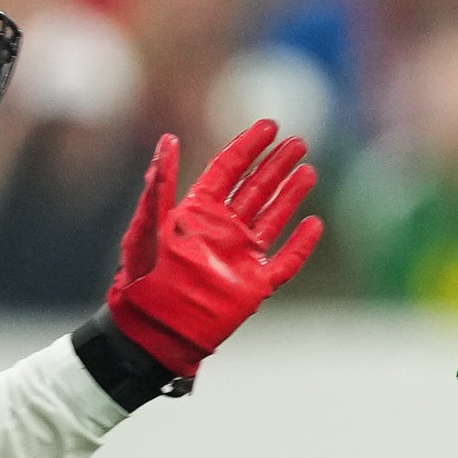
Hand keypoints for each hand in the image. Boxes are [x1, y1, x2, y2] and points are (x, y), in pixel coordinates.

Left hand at [101, 120, 322, 384]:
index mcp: (197, 212)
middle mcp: (221, 230)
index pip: (229, 170)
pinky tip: (314, 224)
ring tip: (309, 171)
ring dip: (291, 194)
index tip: (269, 125)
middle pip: (256, 188)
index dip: (249, 146)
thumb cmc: (142, 280)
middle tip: (299, 142)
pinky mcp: (254, 286)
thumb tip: (168, 139)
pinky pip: (285, 262)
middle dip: (276, 164)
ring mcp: (240, 257)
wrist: (153, 331)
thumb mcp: (148, 226)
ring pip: (273, 218)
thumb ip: (161, 184)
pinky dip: (301, 244)